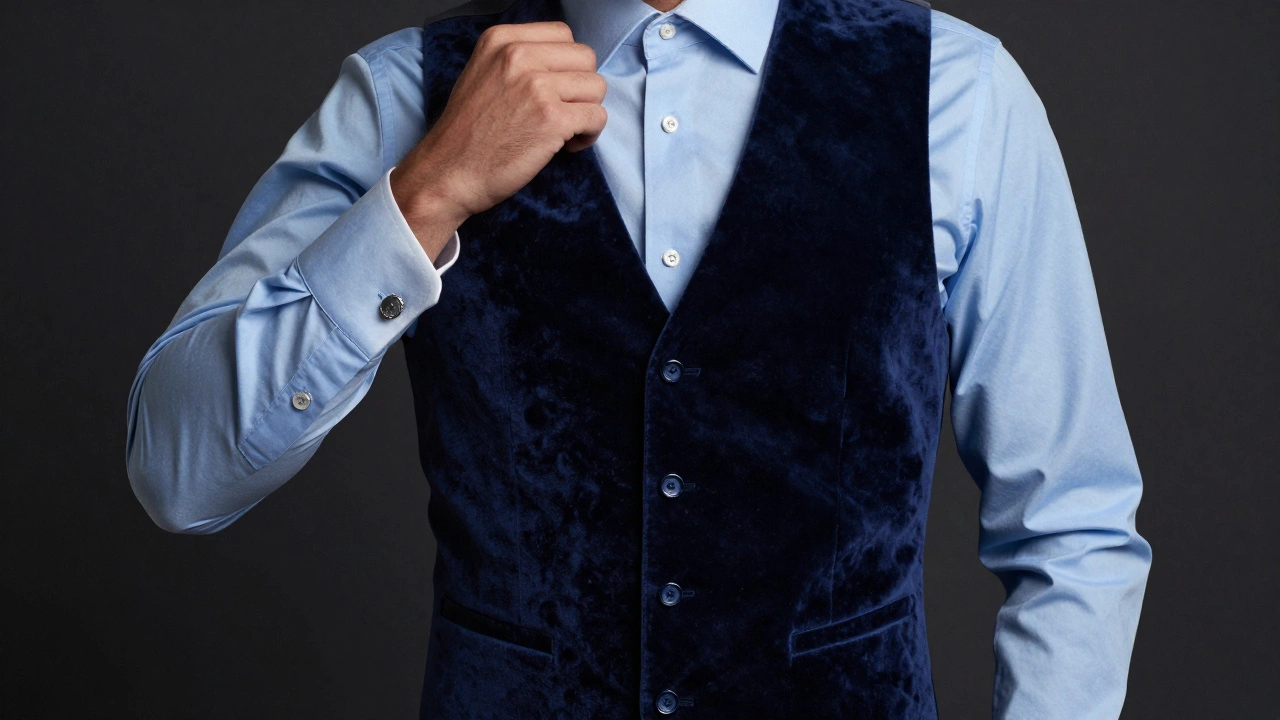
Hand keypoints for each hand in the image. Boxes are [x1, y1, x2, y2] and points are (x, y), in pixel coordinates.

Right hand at [390, 20, 607, 260]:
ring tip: (564, 131)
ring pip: (597, 87)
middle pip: (586, 58)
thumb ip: (518, 60)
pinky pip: (597, 117)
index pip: (563, 34)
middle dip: (581, 88)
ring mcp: (536, 86)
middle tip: (563, 112)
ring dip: (587, 112)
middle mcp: (519, 55)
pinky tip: (567, 146)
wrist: (448, 173)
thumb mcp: (482, 73)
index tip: (555, 89)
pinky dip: (589, 135)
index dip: (567, 65)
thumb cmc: (466, 132)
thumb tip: (563, 64)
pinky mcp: (552, 118)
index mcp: (501, 40)